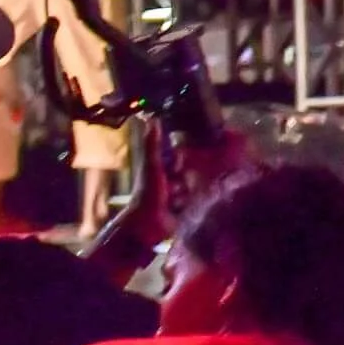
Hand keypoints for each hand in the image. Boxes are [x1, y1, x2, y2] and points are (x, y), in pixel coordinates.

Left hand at [94, 121, 247, 261]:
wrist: (148, 226)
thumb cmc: (148, 193)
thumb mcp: (152, 165)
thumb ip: (153, 144)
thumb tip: (152, 118)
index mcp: (160, 168)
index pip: (179, 156)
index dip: (181, 159)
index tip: (178, 165)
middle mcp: (169, 180)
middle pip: (188, 171)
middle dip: (185, 178)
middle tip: (176, 185)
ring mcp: (177, 195)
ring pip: (193, 186)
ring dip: (185, 193)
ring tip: (175, 200)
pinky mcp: (184, 209)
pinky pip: (195, 201)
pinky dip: (189, 204)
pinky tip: (180, 209)